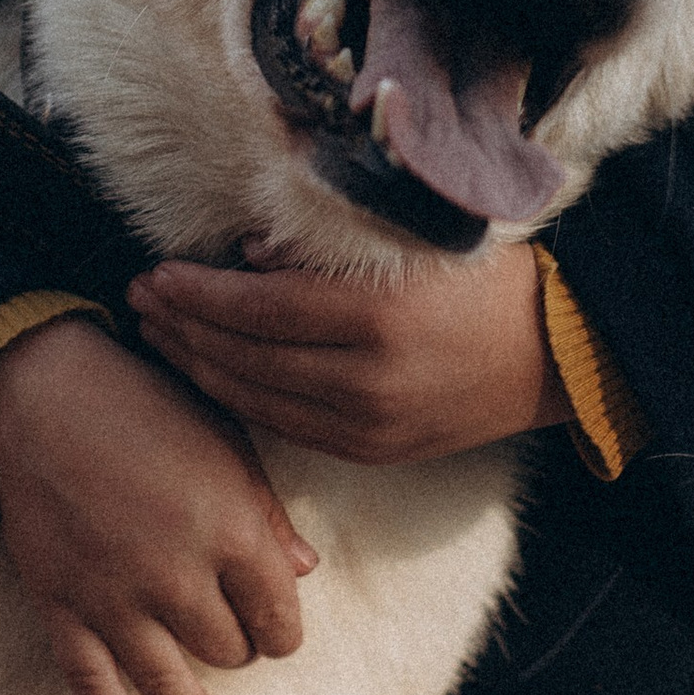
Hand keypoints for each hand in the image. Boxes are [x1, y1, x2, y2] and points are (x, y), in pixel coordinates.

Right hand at [0, 318, 317, 694]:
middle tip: (230, 638)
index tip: (275, 628)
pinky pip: (91, 684)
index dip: (283, 629)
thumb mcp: (226, 443)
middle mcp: (178, 576)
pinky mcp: (64, 607)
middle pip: (228, 652)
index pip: (279, 617)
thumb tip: (304, 571)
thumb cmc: (146, 405)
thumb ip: (266, 512)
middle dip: (236, 649)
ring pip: (170, 684)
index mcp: (232, 531)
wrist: (42, 393)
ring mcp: (117, 599)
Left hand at [129, 240, 569, 462]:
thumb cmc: (485, 276)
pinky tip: (210, 373)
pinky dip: (241, 399)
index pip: (259, 307)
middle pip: (247, 357)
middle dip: (184, 327)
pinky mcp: (375, 452)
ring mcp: (370, 425)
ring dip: (199, 365)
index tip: (157, 271)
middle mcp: (368, 380)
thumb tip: (248, 252)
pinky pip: (288, 427)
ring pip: (258, 399)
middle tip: (139, 299)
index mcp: (378, 317)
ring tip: (158, 334)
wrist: (554, 352)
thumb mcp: (413, 242)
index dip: (199, 292)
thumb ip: (328, 246)